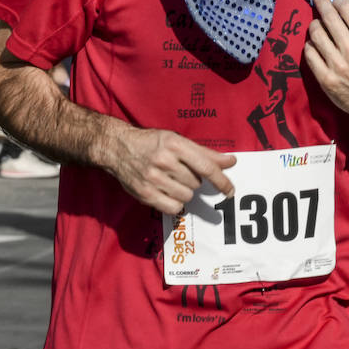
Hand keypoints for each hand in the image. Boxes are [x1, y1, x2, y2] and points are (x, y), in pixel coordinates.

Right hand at [103, 126, 235, 214]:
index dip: (221, 181)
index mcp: (175, 144)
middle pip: (196, 183)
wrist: (118, 147)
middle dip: (193, 180)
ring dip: (184, 191)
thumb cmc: (152, 143)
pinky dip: (175, 202)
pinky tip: (167, 192)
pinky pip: (174, 208)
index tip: (230, 191)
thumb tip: (230, 162)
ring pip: (187, 196)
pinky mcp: (145, 193)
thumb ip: (205, 153)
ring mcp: (153, 178)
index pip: (206, 166)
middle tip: (178, 171)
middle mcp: (164, 160)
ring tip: (170, 180)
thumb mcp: (177, 141)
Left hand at [304, 0, 348, 135]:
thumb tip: (343, 13)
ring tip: (317, 24)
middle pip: (329, 17)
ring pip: (316, 33)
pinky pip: (309, 53)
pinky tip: (314, 45)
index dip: (339, 0)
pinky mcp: (324, 78)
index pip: (348, 9)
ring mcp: (336, 64)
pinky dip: (310, 45)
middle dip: (321, 2)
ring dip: (315, 24)